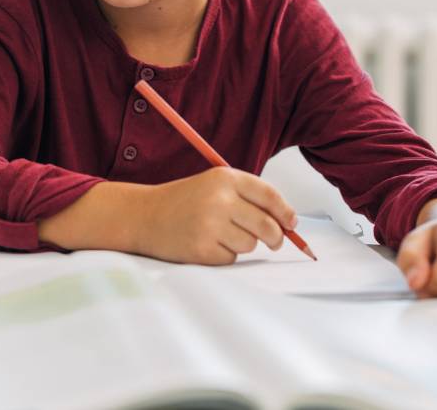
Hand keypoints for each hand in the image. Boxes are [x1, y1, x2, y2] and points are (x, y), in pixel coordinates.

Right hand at [138, 166, 297, 264]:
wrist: (144, 215)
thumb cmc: (183, 201)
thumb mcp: (214, 186)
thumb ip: (248, 198)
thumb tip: (286, 222)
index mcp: (225, 177)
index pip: (269, 196)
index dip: (286, 213)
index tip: (292, 224)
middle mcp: (219, 199)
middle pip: (267, 225)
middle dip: (276, 237)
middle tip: (274, 241)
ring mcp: (210, 224)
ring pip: (250, 244)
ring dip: (242, 244)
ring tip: (220, 234)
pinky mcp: (202, 248)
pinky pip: (231, 258)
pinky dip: (224, 255)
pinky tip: (206, 243)